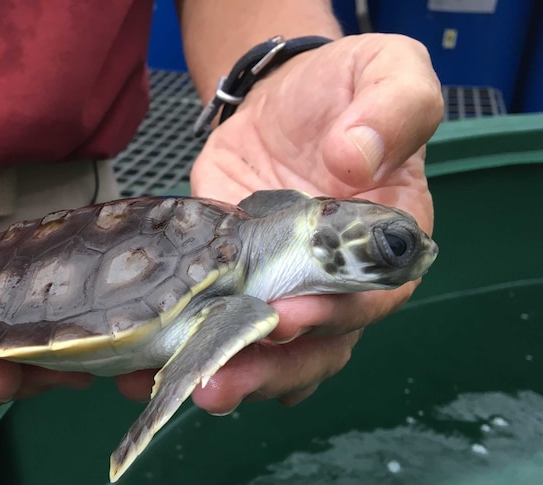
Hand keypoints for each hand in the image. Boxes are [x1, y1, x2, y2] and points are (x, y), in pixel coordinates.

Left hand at [116, 34, 442, 409]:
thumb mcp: (388, 73)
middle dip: (270, 369)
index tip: (286, 316)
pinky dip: (188, 348)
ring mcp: (280, 285)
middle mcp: (336, 280)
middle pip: (316, 346)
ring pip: (268, 352)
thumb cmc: (343, 88)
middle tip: (220, 380)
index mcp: (385, 243)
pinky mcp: (230, 279)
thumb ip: (394, 108)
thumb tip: (354, 162)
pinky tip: (148, 366)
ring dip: (231, 374)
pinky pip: (216, 322)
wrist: (278, 96)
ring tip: (185, 386)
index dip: (333, 315)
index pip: (371, 298)